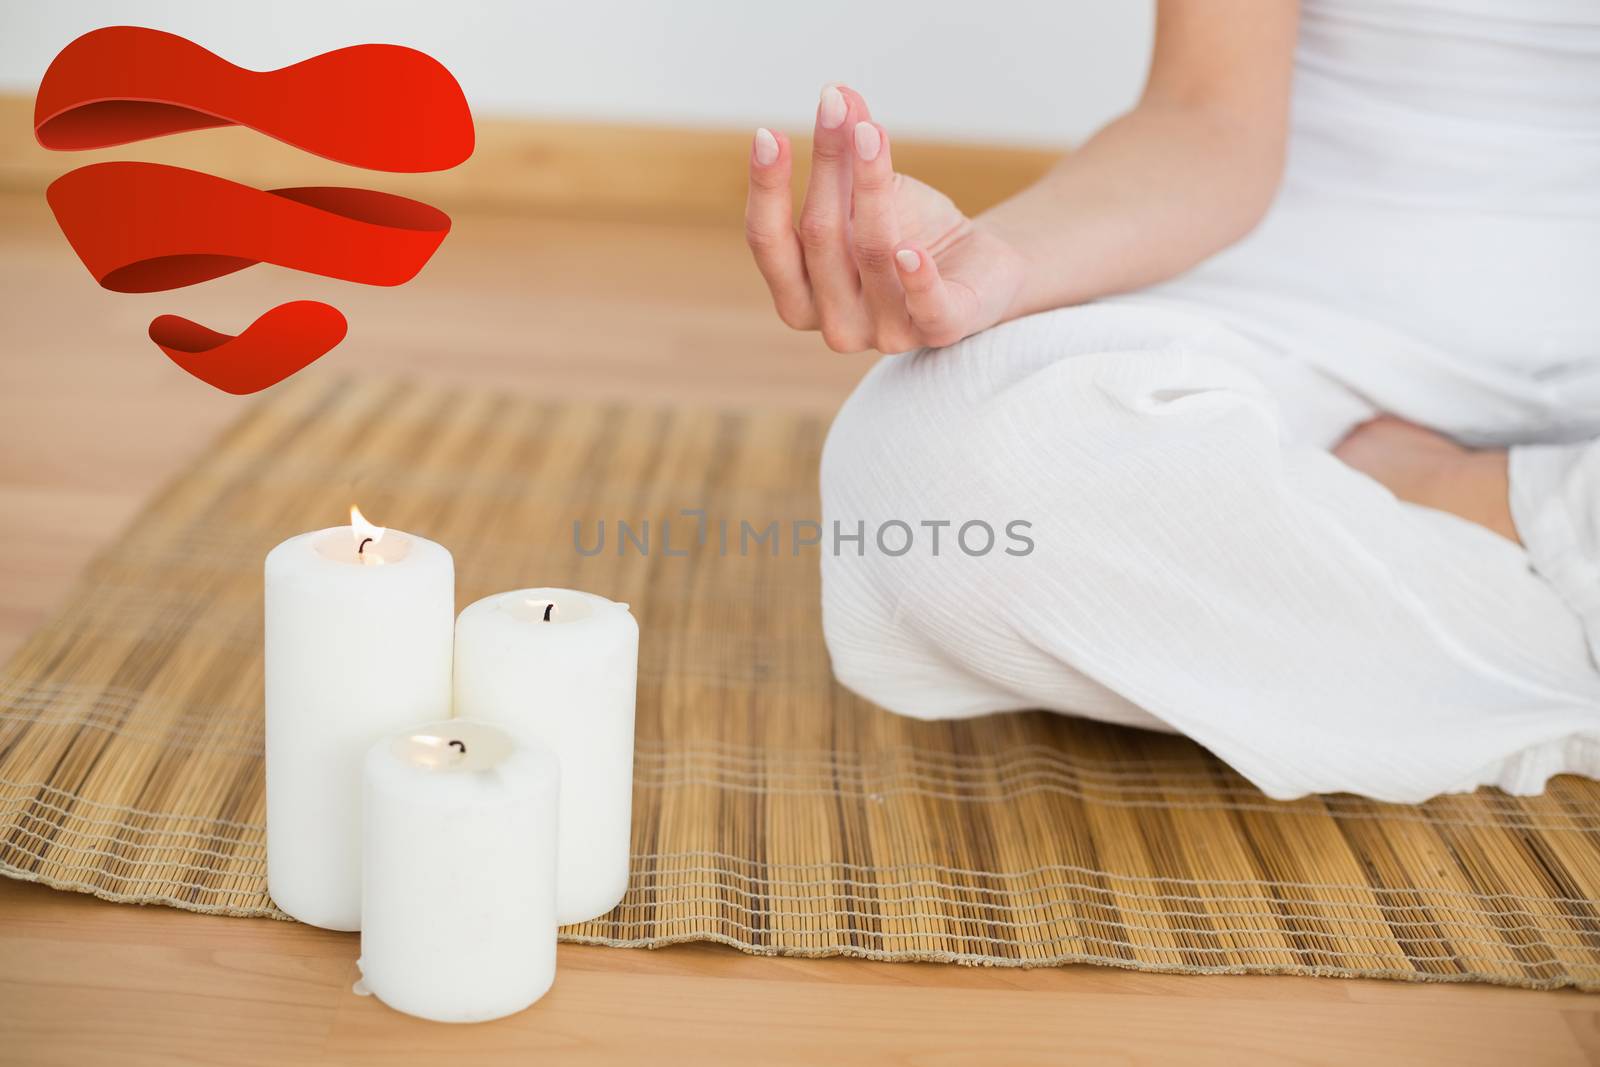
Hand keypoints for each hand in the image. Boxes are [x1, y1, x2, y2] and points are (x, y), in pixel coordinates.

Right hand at [745, 85, 1027, 353]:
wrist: (977, 270)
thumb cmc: (909, 234)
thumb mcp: (870, 194)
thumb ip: (849, 155)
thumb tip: (839, 92)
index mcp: (800, 298)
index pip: (768, 243)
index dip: (767, 189)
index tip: (769, 134)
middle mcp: (835, 323)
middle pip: (820, 237)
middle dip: (826, 165)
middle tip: (834, 105)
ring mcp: (885, 333)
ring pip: (872, 253)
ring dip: (871, 187)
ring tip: (872, 131)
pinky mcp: (939, 330)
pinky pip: (926, 306)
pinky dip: (917, 277)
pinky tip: (911, 250)